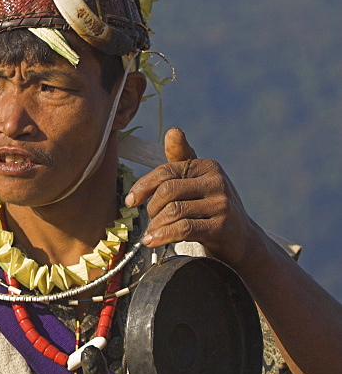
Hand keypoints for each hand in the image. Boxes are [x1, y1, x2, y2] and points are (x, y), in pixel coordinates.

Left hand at [124, 128, 259, 271]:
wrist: (242, 239)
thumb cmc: (212, 209)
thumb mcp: (197, 182)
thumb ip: (180, 161)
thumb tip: (172, 131)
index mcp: (207, 166)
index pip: (166, 171)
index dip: (144, 186)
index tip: (131, 200)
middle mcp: (216, 181)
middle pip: (168, 190)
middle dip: (152, 208)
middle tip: (150, 220)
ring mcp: (221, 203)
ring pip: (174, 210)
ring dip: (157, 225)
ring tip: (153, 233)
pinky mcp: (222, 226)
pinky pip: (184, 229)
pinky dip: (163, 236)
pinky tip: (154, 241)